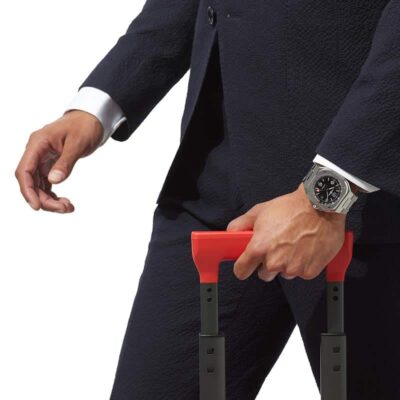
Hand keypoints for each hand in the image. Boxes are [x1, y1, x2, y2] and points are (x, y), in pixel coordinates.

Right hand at [15, 110, 102, 212]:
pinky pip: (46, 183)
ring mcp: (42, 159)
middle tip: (64, 208)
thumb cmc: (85, 126)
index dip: (28, 190)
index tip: (37, 206)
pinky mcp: (50, 164)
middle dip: (44, 199)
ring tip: (68, 207)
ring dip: (50, 199)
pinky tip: (65, 202)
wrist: (93, 118)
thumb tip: (54, 181)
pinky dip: (53, 194)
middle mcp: (36, 152)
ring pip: (38, 185)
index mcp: (38, 143)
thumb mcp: (78, 144)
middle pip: (31, 181)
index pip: (24, 170)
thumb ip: (66, 162)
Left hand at [226, 183, 345, 280]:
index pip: (241, 271)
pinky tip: (306, 248)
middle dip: (267, 263)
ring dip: (286, 263)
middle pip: (264, 274)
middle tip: (276, 246)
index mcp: (259, 248)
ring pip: (283, 273)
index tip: (246, 265)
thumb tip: (231, 233)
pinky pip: (301, 273)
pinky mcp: (309, 272)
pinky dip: (303, 264)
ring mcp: (292, 268)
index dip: (243, 267)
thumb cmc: (290, 208)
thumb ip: (240, 224)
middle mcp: (274, 262)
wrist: (321, 207)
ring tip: (294, 244)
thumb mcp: (259, 211)